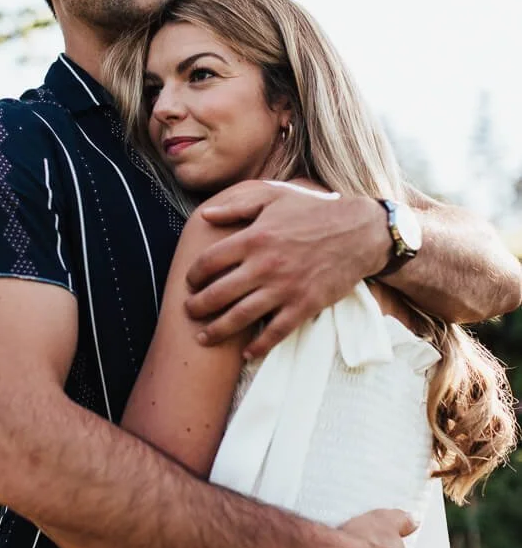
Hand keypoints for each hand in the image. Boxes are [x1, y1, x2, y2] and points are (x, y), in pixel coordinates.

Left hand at [185, 180, 389, 357]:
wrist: (358, 232)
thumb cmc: (314, 211)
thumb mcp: (274, 197)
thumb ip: (238, 205)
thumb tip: (207, 215)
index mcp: (254, 237)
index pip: (210, 261)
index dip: (194, 275)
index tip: (191, 282)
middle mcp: (264, 265)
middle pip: (218, 293)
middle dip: (197, 306)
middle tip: (189, 312)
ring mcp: (284, 288)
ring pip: (240, 317)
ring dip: (217, 330)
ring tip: (203, 337)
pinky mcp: (303, 306)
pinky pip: (275, 332)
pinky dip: (259, 345)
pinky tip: (247, 350)